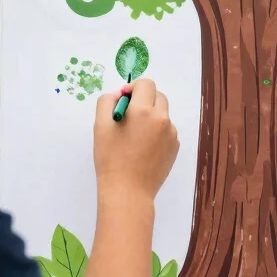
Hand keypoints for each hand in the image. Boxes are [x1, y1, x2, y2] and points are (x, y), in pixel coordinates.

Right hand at [94, 79, 178, 200]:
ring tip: (135, 135)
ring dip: (151, 116)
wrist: (128, 192)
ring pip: (163, 114)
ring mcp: (172, 134)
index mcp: (144, 110)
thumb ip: (107, 102)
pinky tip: (143, 148)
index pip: (146, 84)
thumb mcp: (101, 127)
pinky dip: (157, 132)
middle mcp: (162, 119)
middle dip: (144, 99)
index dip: (133, 88)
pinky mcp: (175, 147)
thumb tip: (118, 95)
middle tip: (128, 115)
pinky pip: (167, 130)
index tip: (123, 99)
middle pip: (158, 96)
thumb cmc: (111, 158)